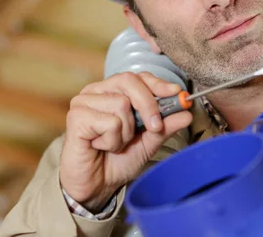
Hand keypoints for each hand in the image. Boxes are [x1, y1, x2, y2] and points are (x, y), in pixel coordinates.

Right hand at [59, 72, 192, 211]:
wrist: (96, 186)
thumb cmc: (117, 160)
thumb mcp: (149, 142)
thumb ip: (166, 125)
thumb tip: (187, 112)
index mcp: (113, 91)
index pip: (138, 76)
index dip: (159, 84)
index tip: (178, 94)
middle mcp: (96, 91)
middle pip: (129, 81)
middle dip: (148, 106)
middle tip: (153, 128)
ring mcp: (83, 102)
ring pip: (121, 103)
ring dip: (125, 132)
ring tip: (114, 143)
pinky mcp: (75, 116)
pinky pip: (109, 122)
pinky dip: (112, 140)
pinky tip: (101, 146)